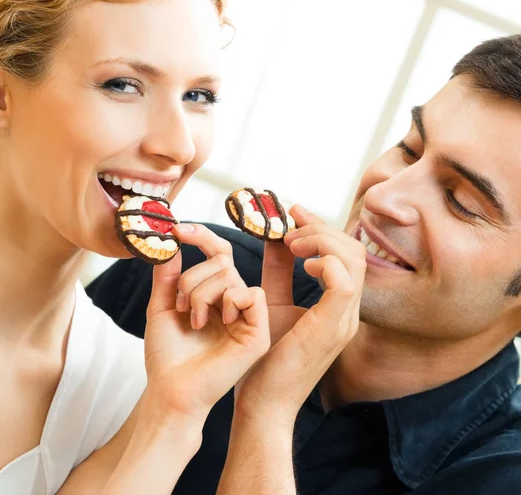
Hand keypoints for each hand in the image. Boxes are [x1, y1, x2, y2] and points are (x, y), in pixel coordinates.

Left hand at [141, 224, 269, 424]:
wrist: (171, 390)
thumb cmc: (167, 355)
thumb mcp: (162, 307)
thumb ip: (168, 275)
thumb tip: (171, 243)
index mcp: (216, 295)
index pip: (219, 254)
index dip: (202, 237)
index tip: (178, 230)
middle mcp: (235, 303)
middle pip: (221, 262)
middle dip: (192, 278)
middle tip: (181, 306)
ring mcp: (248, 317)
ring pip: (230, 276)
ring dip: (201, 294)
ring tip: (194, 321)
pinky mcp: (259, 332)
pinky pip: (252, 294)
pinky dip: (229, 301)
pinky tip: (221, 322)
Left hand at [234, 205, 365, 426]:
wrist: (262, 404)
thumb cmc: (266, 357)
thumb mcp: (271, 300)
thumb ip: (278, 269)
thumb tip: (275, 235)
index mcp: (339, 305)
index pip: (346, 254)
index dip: (322, 226)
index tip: (294, 211)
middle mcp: (349, 312)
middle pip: (353, 250)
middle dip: (321, 228)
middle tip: (290, 226)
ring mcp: (345, 321)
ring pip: (352, 260)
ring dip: (321, 241)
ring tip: (292, 242)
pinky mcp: (332, 329)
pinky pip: (344, 283)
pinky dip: (327, 261)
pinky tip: (304, 261)